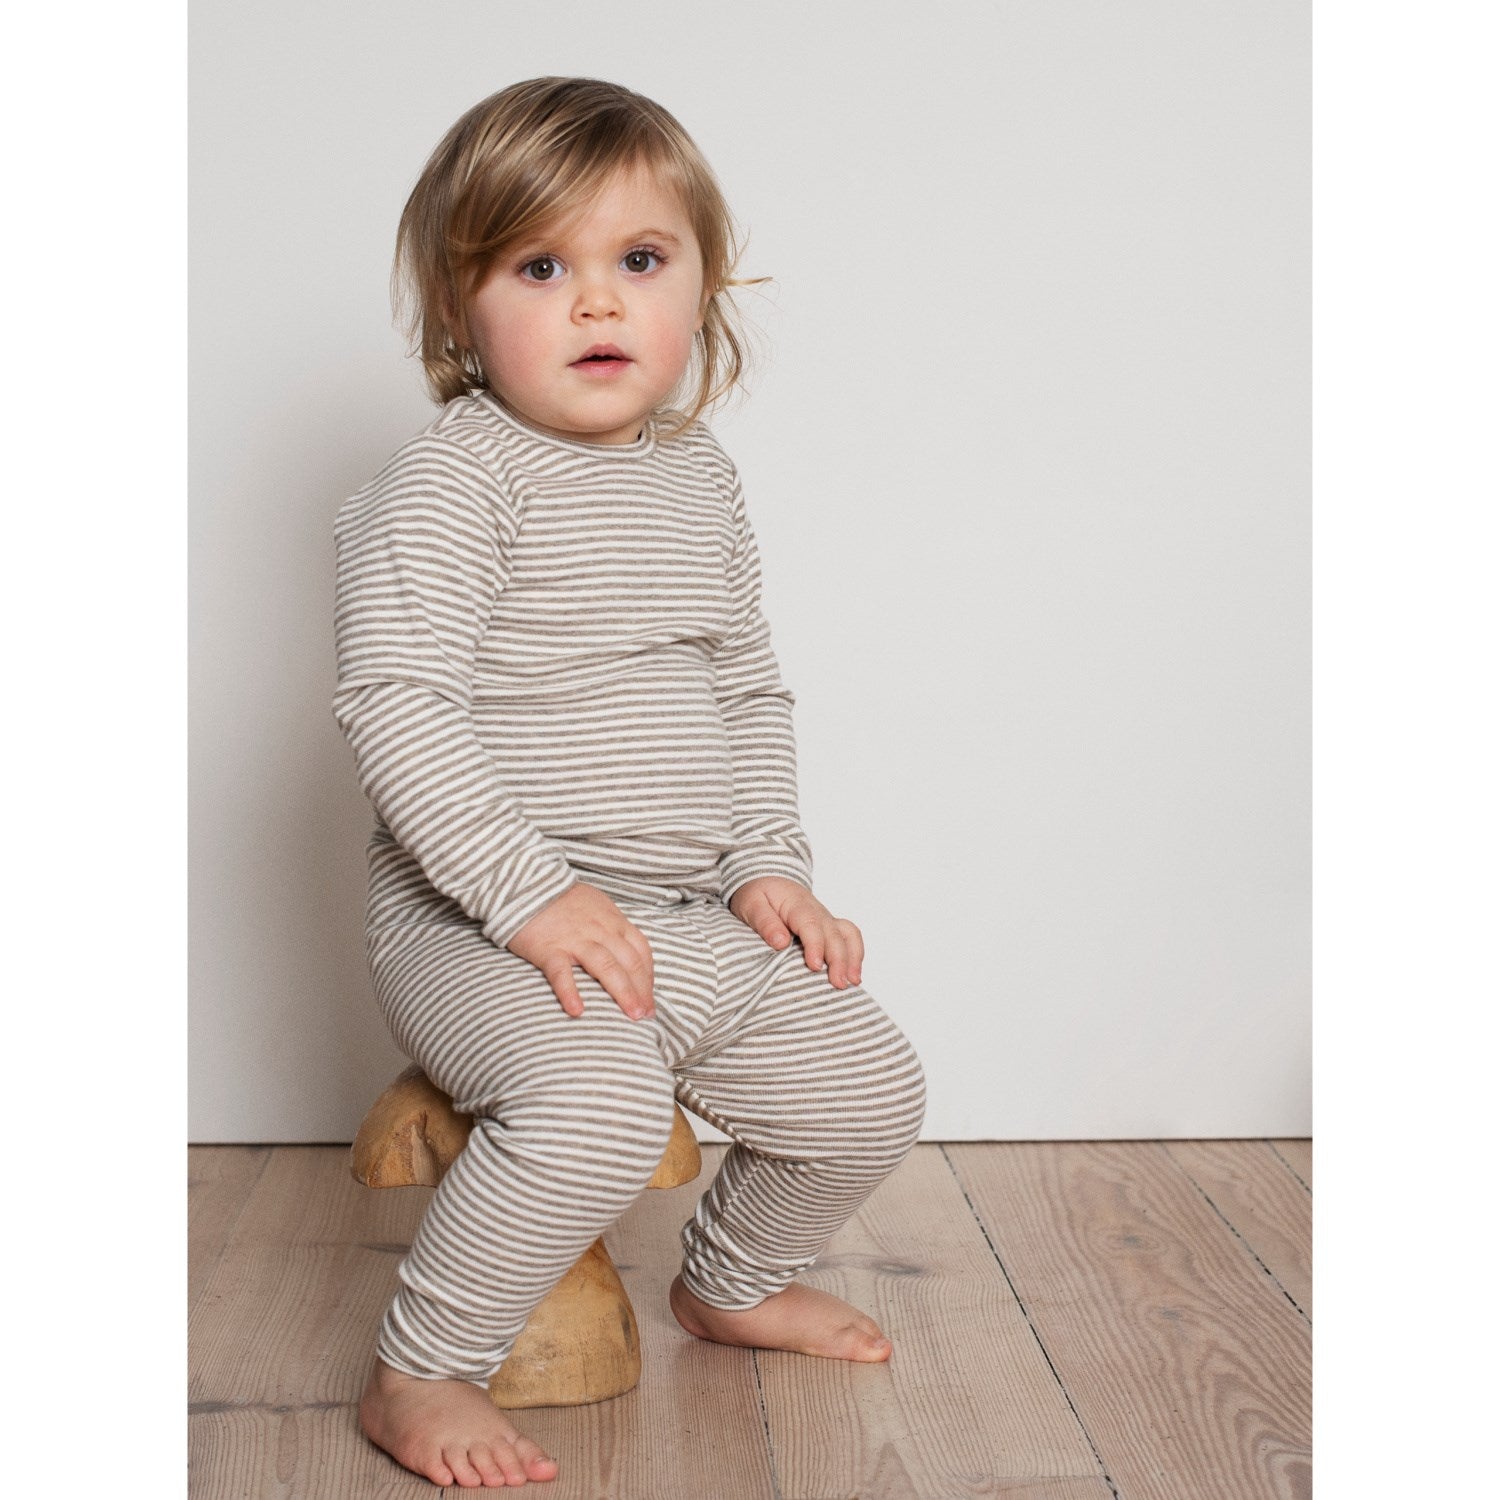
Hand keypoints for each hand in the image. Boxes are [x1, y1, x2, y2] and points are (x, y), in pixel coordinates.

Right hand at [505, 882, 655, 1020]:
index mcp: (613, 921)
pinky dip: (570, 992)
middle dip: (643, 991)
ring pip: (606, 967)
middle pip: (630, 962)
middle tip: (647, 1016)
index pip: (641, 951)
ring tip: (631, 1016)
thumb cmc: (562, 899)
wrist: (526, 882)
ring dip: (623, 993)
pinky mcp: (548, 948)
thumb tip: (626, 953)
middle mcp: (600, 930)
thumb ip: (612, 927)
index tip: (650, 1000)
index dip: (649, 978)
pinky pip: (561, 972)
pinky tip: (577, 1011)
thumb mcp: (597, 906)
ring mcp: (575, 939)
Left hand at [726, 876, 863, 988]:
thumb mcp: (752, 904)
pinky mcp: (829, 928)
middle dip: (839, 959)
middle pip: (834, 934)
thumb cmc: (757, 895)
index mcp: (797, 905)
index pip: (811, 925)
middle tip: (838, 984)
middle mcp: (817, 911)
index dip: (815, 946)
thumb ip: (765, 922)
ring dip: (853, 957)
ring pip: (848, 934)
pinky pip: (849, 937)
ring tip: (853, 982)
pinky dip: (855, 955)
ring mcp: (826, 919)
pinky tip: (853, 975)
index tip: (814, 966)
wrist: (767, 881)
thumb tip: (781, 942)